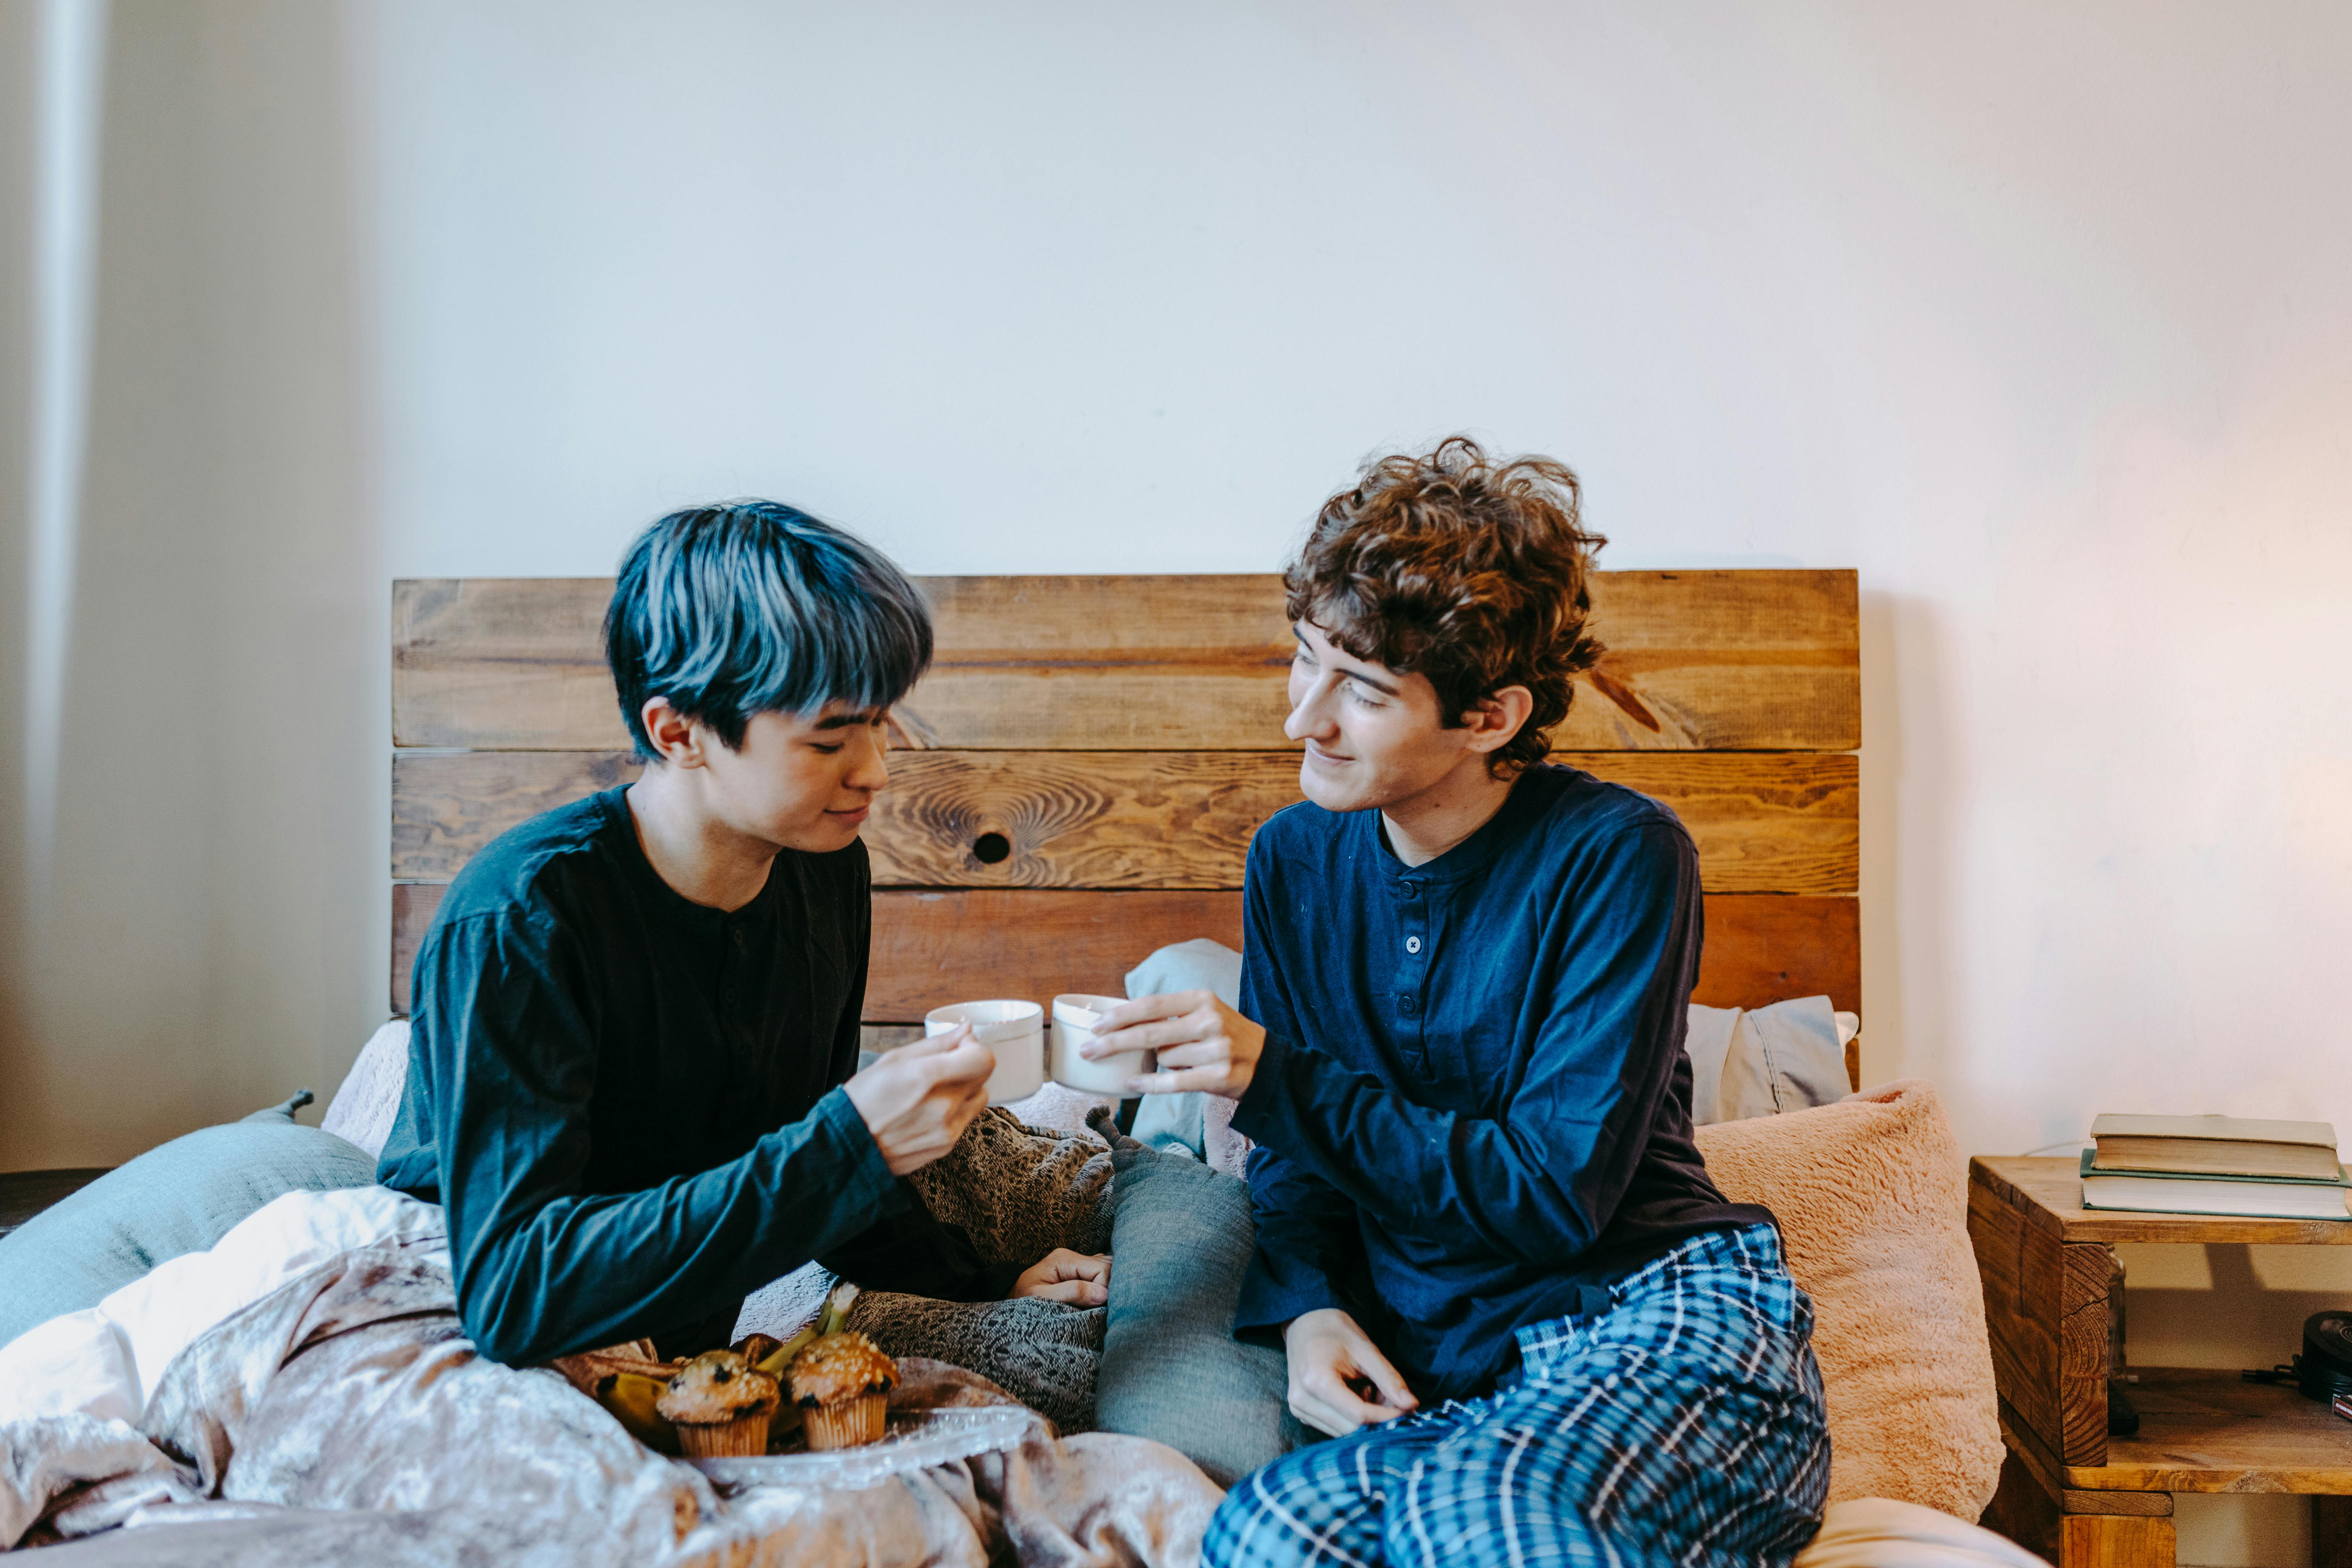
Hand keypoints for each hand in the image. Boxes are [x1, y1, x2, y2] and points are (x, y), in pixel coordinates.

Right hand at [843, 1026, 992, 1176]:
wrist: (848, 1146)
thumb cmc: (864, 1100)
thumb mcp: (893, 1060)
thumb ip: (936, 1044)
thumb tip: (965, 1030)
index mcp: (928, 1077)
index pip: (982, 1059)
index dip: (974, 1047)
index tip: (961, 1045)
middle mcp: (943, 1105)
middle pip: (982, 1076)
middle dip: (967, 1065)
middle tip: (943, 1066)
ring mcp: (947, 1129)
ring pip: (978, 1098)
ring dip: (965, 1089)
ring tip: (934, 1090)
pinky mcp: (946, 1146)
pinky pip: (965, 1120)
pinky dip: (955, 1111)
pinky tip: (928, 1111)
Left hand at [1010, 1248, 1111, 1305]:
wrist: (1009, 1301)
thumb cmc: (1021, 1301)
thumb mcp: (1041, 1298)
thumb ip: (1071, 1293)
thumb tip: (1102, 1294)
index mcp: (1064, 1259)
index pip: (1101, 1269)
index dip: (1105, 1289)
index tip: (1098, 1308)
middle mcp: (1073, 1257)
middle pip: (1108, 1266)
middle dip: (1110, 1288)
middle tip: (1103, 1308)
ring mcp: (1076, 1264)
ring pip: (1108, 1269)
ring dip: (1109, 1288)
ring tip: (1103, 1306)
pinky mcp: (1079, 1273)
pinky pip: (1101, 1274)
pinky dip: (1106, 1286)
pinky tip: (1101, 1299)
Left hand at [1082, 990, 1264, 1099]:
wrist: (1267, 1062)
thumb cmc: (1224, 1035)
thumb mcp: (1203, 1013)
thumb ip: (1169, 1015)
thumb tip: (1122, 1022)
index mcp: (1201, 999)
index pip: (1151, 1005)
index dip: (1120, 1016)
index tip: (1096, 1026)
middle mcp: (1209, 1021)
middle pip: (1149, 1033)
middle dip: (1113, 1043)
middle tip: (1088, 1050)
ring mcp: (1215, 1050)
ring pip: (1163, 1058)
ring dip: (1159, 1062)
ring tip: (1181, 1060)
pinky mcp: (1218, 1076)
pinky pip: (1172, 1081)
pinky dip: (1150, 1083)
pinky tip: (1133, 1083)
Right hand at [1282, 1308, 1418, 1436]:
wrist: (1305, 1323)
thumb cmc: (1335, 1331)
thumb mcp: (1366, 1350)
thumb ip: (1389, 1379)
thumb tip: (1412, 1405)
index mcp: (1317, 1381)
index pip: (1359, 1415)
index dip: (1388, 1416)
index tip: (1408, 1409)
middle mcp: (1302, 1401)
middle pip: (1351, 1429)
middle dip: (1378, 1420)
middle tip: (1393, 1401)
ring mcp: (1299, 1410)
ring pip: (1343, 1433)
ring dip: (1365, 1421)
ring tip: (1372, 1393)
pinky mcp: (1300, 1413)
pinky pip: (1333, 1428)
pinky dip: (1351, 1419)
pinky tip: (1357, 1397)